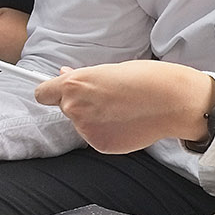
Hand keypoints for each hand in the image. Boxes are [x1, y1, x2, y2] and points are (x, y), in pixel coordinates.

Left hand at [34, 61, 214, 153]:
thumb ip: (83, 78)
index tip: (55, 92)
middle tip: (107, 96)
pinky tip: (125, 122)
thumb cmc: (145, 79)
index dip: (51, 92)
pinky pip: (95, 137)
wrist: (172, 102)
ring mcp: (86, 130)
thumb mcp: (108, 69)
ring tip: (121, 108)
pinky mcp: (100, 145)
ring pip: (81, 124)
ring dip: (94, 118)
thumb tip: (65, 77)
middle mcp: (75, 109)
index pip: (42, 93)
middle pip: (65, 108)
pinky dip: (106, 132)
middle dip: (81, 103)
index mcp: (74, 86)